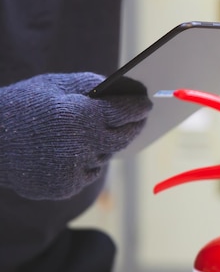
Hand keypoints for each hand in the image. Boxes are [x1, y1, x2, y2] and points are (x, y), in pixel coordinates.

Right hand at [0, 73, 152, 199]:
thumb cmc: (22, 106)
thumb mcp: (55, 85)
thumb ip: (92, 85)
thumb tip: (125, 90)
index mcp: (79, 115)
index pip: (124, 111)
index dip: (138, 107)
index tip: (147, 104)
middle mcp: (80, 145)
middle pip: (123, 137)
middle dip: (133, 126)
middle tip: (139, 118)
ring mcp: (73, 169)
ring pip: (106, 155)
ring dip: (106, 143)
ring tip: (102, 131)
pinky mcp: (65, 187)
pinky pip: (89, 172)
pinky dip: (87, 160)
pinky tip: (75, 150)